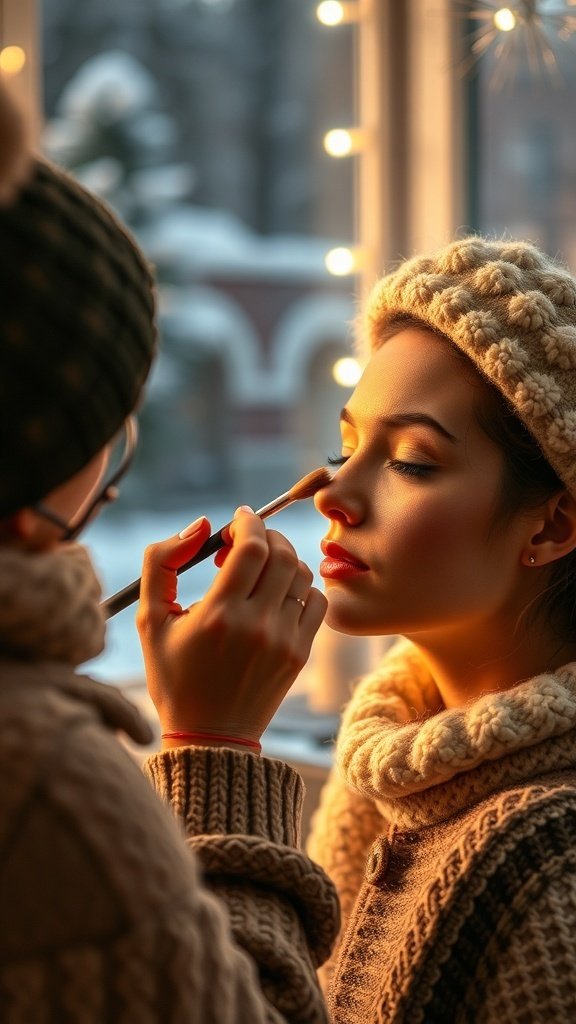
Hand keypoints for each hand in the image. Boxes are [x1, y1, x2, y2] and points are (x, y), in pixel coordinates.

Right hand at [136, 509, 326, 745]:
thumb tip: (199, 526)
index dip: (248, 523)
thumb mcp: (150, 621)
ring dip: (283, 558)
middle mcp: (257, 625)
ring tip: (260, 568)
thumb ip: (162, 563)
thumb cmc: (174, 676)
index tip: (237, 520)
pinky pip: (316, 601)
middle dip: (266, 535)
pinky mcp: (300, 653)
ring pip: (301, 574)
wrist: (209, 736)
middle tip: (246, 542)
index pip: (252, 547)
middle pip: (281, 555)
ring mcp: (284, 640)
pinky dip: (301, 586)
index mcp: (218, 615)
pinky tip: (278, 593)